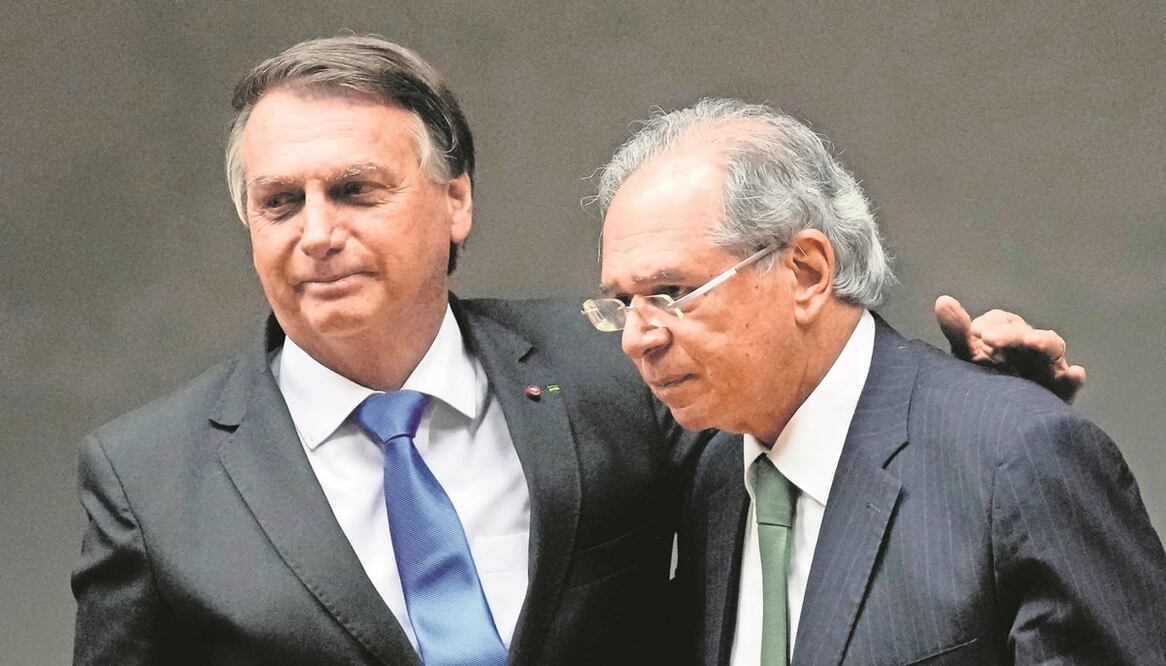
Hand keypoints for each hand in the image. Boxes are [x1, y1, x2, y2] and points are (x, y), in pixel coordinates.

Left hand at [934, 295, 1085, 402]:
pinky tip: (1076, 374)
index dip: (991, 323)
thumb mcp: (967, 356)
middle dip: (1008, 333)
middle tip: (986, 338)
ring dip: (1042, 342)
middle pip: (1026, 332)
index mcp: (1008, 336)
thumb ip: (957, 330)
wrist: (991, 421)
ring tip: (1030, 341)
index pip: (1004, 321)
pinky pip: (1070, 383)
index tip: (975, 332)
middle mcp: (1030, 347)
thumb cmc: (980, 381)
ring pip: (1051, 348)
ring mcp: (1047, 367)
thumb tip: (942, 300)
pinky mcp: (1059, 391)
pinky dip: (1074, 377)